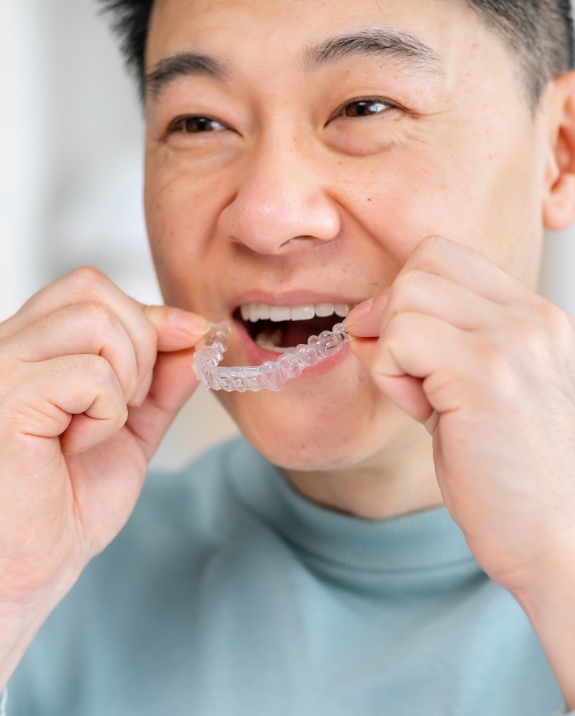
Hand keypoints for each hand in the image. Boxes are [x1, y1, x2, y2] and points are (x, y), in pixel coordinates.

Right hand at [0, 267, 207, 687]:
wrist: (31, 567)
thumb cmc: (67, 504)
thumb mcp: (132, 427)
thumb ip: (161, 379)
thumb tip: (196, 332)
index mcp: (31, 347)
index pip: (89, 288)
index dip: (149, 314)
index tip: (190, 339)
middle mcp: (7, 346)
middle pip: (92, 289)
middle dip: (142, 342)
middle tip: (130, 404)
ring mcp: (1, 368)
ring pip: (95, 321)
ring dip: (126, 379)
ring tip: (100, 426)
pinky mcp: (7, 398)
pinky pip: (90, 373)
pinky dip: (106, 413)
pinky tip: (78, 446)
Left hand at [345, 236, 574, 705]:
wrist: (554, 540)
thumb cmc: (506, 475)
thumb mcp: (474, 390)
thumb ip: (434, 344)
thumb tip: (364, 317)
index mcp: (532, 317)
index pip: (442, 256)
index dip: (407, 299)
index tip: (415, 356)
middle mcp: (530, 318)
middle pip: (419, 266)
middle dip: (392, 318)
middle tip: (413, 378)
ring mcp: (512, 342)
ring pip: (404, 296)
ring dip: (392, 351)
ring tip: (423, 401)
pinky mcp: (486, 376)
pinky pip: (399, 339)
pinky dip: (390, 376)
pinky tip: (423, 414)